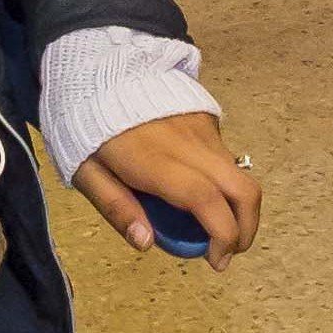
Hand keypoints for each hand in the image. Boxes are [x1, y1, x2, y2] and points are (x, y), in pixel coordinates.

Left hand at [73, 112, 260, 264]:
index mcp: (156, 162)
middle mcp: (190, 146)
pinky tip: (203, 194)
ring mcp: (203, 130)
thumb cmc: (89, 128)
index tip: (216, 261)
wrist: (101, 71)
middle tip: (229, 252)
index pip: (207, 201)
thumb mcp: (85, 171)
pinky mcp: (207, 119)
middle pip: (243, 190)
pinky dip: (227, 185)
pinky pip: (226, 158)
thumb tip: (146, 242)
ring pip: (241, 175)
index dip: (223, 236)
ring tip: (218, 229)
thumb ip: (115, 208)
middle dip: (247, 229)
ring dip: (241, 209)